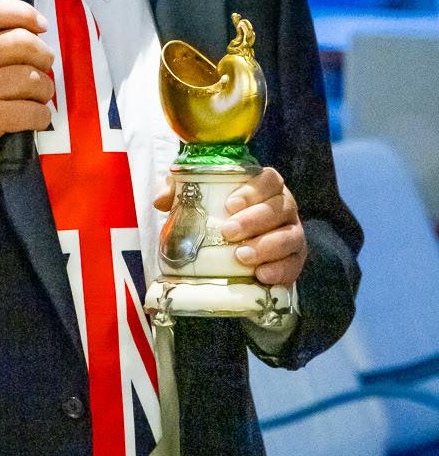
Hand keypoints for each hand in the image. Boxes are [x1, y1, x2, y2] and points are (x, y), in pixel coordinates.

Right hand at [0, 0, 54, 189]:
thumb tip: (35, 34)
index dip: (24, 13)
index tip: (42, 26)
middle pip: (22, 42)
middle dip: (44, 58)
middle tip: (44, 70)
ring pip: (32, 78)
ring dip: (45, 91)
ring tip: (38, 98)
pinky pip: (31, 111)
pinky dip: (41, 117)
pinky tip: (36, 119)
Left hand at [154, 167, 306, 287]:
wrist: (238, 260)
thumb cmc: (220, 221)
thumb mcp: (198, 203)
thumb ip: (179, 193)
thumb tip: (160, 200)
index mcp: (264, 188)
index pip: (268, 179)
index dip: (252, 190)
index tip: (229, 204)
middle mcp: (284, 207)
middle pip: (279, 207)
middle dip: (254, 220)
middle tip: (228, 232)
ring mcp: (293, 234)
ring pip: (290, 236)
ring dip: (266, 246)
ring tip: (241, 256)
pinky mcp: (295, 261)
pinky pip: (294, 265)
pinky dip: (279, 271)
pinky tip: (261, 276)